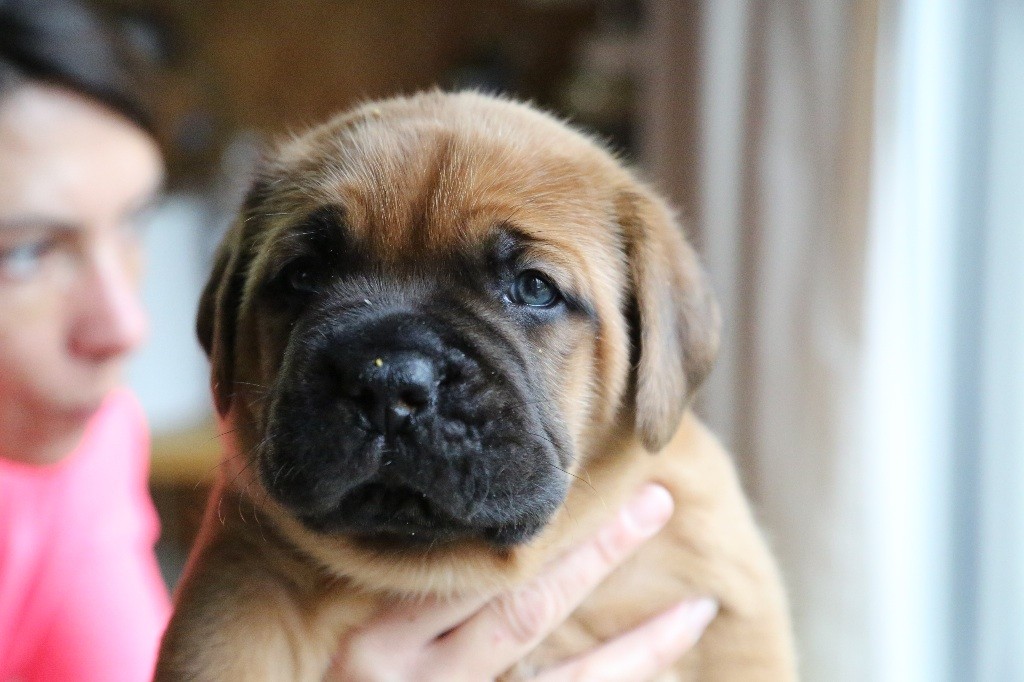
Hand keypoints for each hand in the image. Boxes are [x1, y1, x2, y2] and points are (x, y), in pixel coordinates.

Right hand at [329, 484, 717, 680]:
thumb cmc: (292, 674)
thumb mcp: (297, 629)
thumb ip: (347, 574)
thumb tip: (356, 489)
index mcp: (367, 636)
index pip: (465, 562)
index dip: (531, 518)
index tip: (581, 466)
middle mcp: (412, 679)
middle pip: (525, 601)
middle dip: (598, 549)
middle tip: (658, 498)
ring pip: (566, 679)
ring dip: (640, 644)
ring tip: (698, 606)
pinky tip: (666, 660)